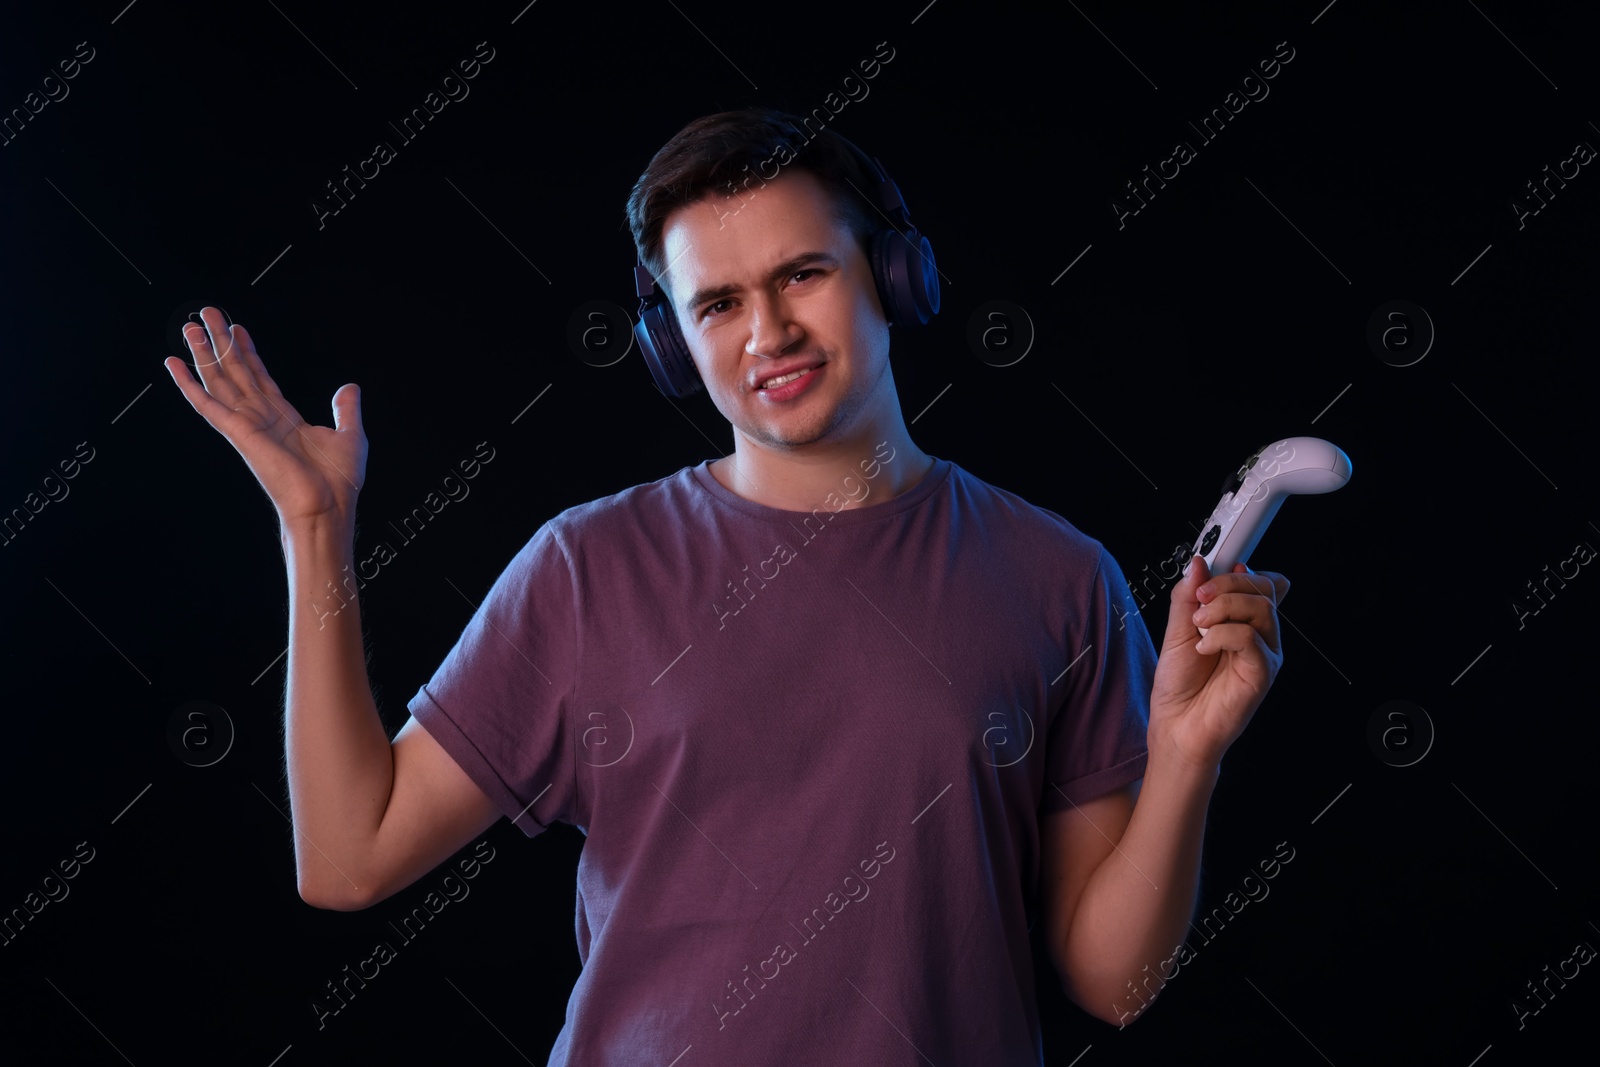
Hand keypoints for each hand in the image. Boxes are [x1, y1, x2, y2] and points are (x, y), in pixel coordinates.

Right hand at [164, 307, 366, 527]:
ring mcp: (247, 424)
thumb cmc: (338, 482)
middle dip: (222, 343)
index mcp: (285, 419)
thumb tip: (350, 387)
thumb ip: (346, 409)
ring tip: (191, 326)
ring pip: (220, 380)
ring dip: (204, 353)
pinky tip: (174, 364)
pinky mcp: (238, 433)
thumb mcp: (350, 435)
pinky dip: (189, 384)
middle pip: (235, 372)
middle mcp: (262, 419)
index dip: (248, 353)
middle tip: (207, 314)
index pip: (260, 378)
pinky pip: (207, 404)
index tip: (237, 329)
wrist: (328, 507)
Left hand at [1147, 555, 1289, 771]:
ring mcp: (1264, 654)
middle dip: (1227, 583)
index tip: (1215, 558)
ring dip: (1223, 607)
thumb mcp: (1177, 631)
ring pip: (1261, 608)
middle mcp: (1260, 635)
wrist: (1176, 727)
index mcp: (1243, 622)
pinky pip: (1251, 638)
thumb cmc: (1180, 685)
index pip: (1259, 581)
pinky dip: (1222, 635)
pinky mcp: (1262, 673)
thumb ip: (1188, 597)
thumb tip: (1198, 563)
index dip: (1242, 565)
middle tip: (1200, 597)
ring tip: (1198, 626)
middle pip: (1263, 588)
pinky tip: (1203, 648)